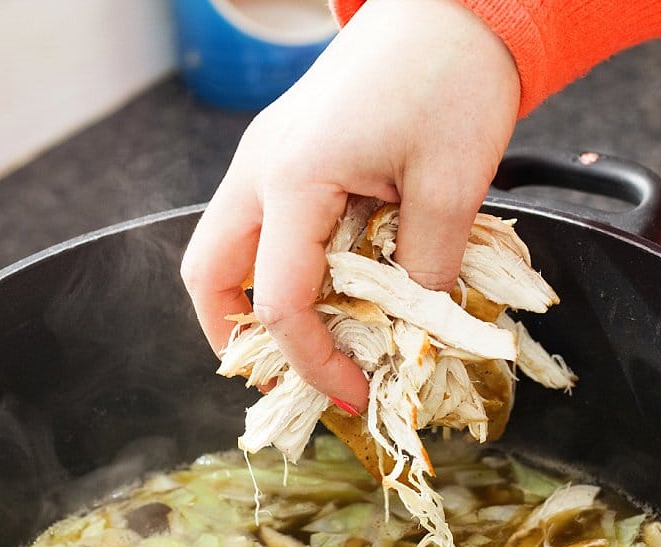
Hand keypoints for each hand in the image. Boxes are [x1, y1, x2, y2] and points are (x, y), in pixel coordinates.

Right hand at [180, 0, 519, 410]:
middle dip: (236, 337)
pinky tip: (332, 281)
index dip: (312, 362)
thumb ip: (425, 270)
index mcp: (294, 177)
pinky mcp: (286, 148)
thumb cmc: (452, 77)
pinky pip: (259, 221)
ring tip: (313, 336)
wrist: (451, 4)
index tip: (354, 393)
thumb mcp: (452, 186)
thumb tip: (410, 332)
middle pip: (207, 273)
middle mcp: (260, 167)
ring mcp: (266, 154)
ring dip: (255, 300)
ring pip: (225, 246)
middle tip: (290, 374)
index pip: (277, 301)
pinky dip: (279, 264)